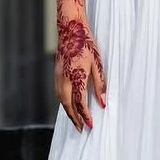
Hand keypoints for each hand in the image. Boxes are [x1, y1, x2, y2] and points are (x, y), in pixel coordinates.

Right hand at [55, 13, 106, 130]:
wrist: (70, 29)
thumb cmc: (87, 44)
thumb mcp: (98, 63)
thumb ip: (100, 84)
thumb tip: (103, 103)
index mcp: (77, 76)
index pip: (80, 102)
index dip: (85, 116)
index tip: (91, 125)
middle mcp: (65, 79)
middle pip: (68, 105)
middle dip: (75, 119)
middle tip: (81, 130)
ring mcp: (58, 76)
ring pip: (62, 101)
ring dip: (68, 112)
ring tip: (76, 121)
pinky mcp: (56, 74)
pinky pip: (59, 93)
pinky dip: (64, 103)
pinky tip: (69, 106)